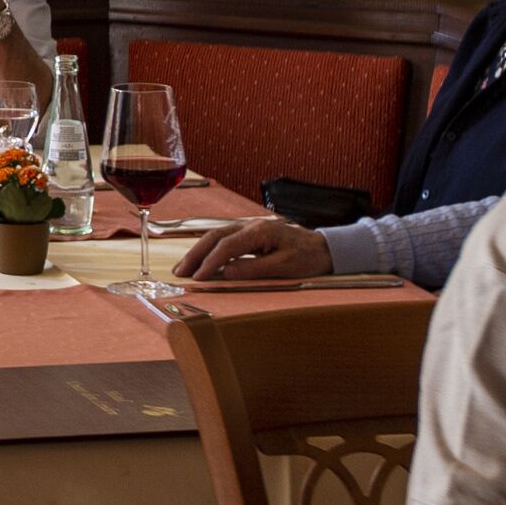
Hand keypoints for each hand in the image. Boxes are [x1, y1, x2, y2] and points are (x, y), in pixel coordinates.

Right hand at [171, 217, 336, 281]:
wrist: (325, 248)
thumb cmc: (308, 257)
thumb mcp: (285, 267)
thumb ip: (254, 268)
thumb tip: (226, 273)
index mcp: (259, 231)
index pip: (226, 246)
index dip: (209, 263)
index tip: (197, 278)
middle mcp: (250, 226)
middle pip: (214, 237)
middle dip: (195, 254)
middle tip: (179, 272)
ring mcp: (249, 228)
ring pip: (216, 236)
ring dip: (198, 251)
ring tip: (184, 267)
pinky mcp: (250, 234)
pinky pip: (224, 239)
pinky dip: (209, 249)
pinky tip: (201, 260)